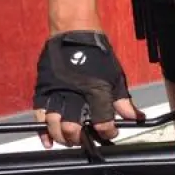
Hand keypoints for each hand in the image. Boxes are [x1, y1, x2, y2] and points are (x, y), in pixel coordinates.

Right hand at [32, 30, 144, 147]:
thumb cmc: (96, 54)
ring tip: (70, 140)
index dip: (107, 132)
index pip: (102, 122)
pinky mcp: (43, 90)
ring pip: (54, 124)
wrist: (74, 33)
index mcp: (96, 91)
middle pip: (73, 128)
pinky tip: (48, 142)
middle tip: (85, 139)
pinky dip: (42, 131)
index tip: (110, 133)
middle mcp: (74, 94)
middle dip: (80, 138)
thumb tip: (136, 118)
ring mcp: (56, 92)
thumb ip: (124, 101)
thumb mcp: (116, 77)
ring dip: (62, 137)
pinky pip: (39, 115)